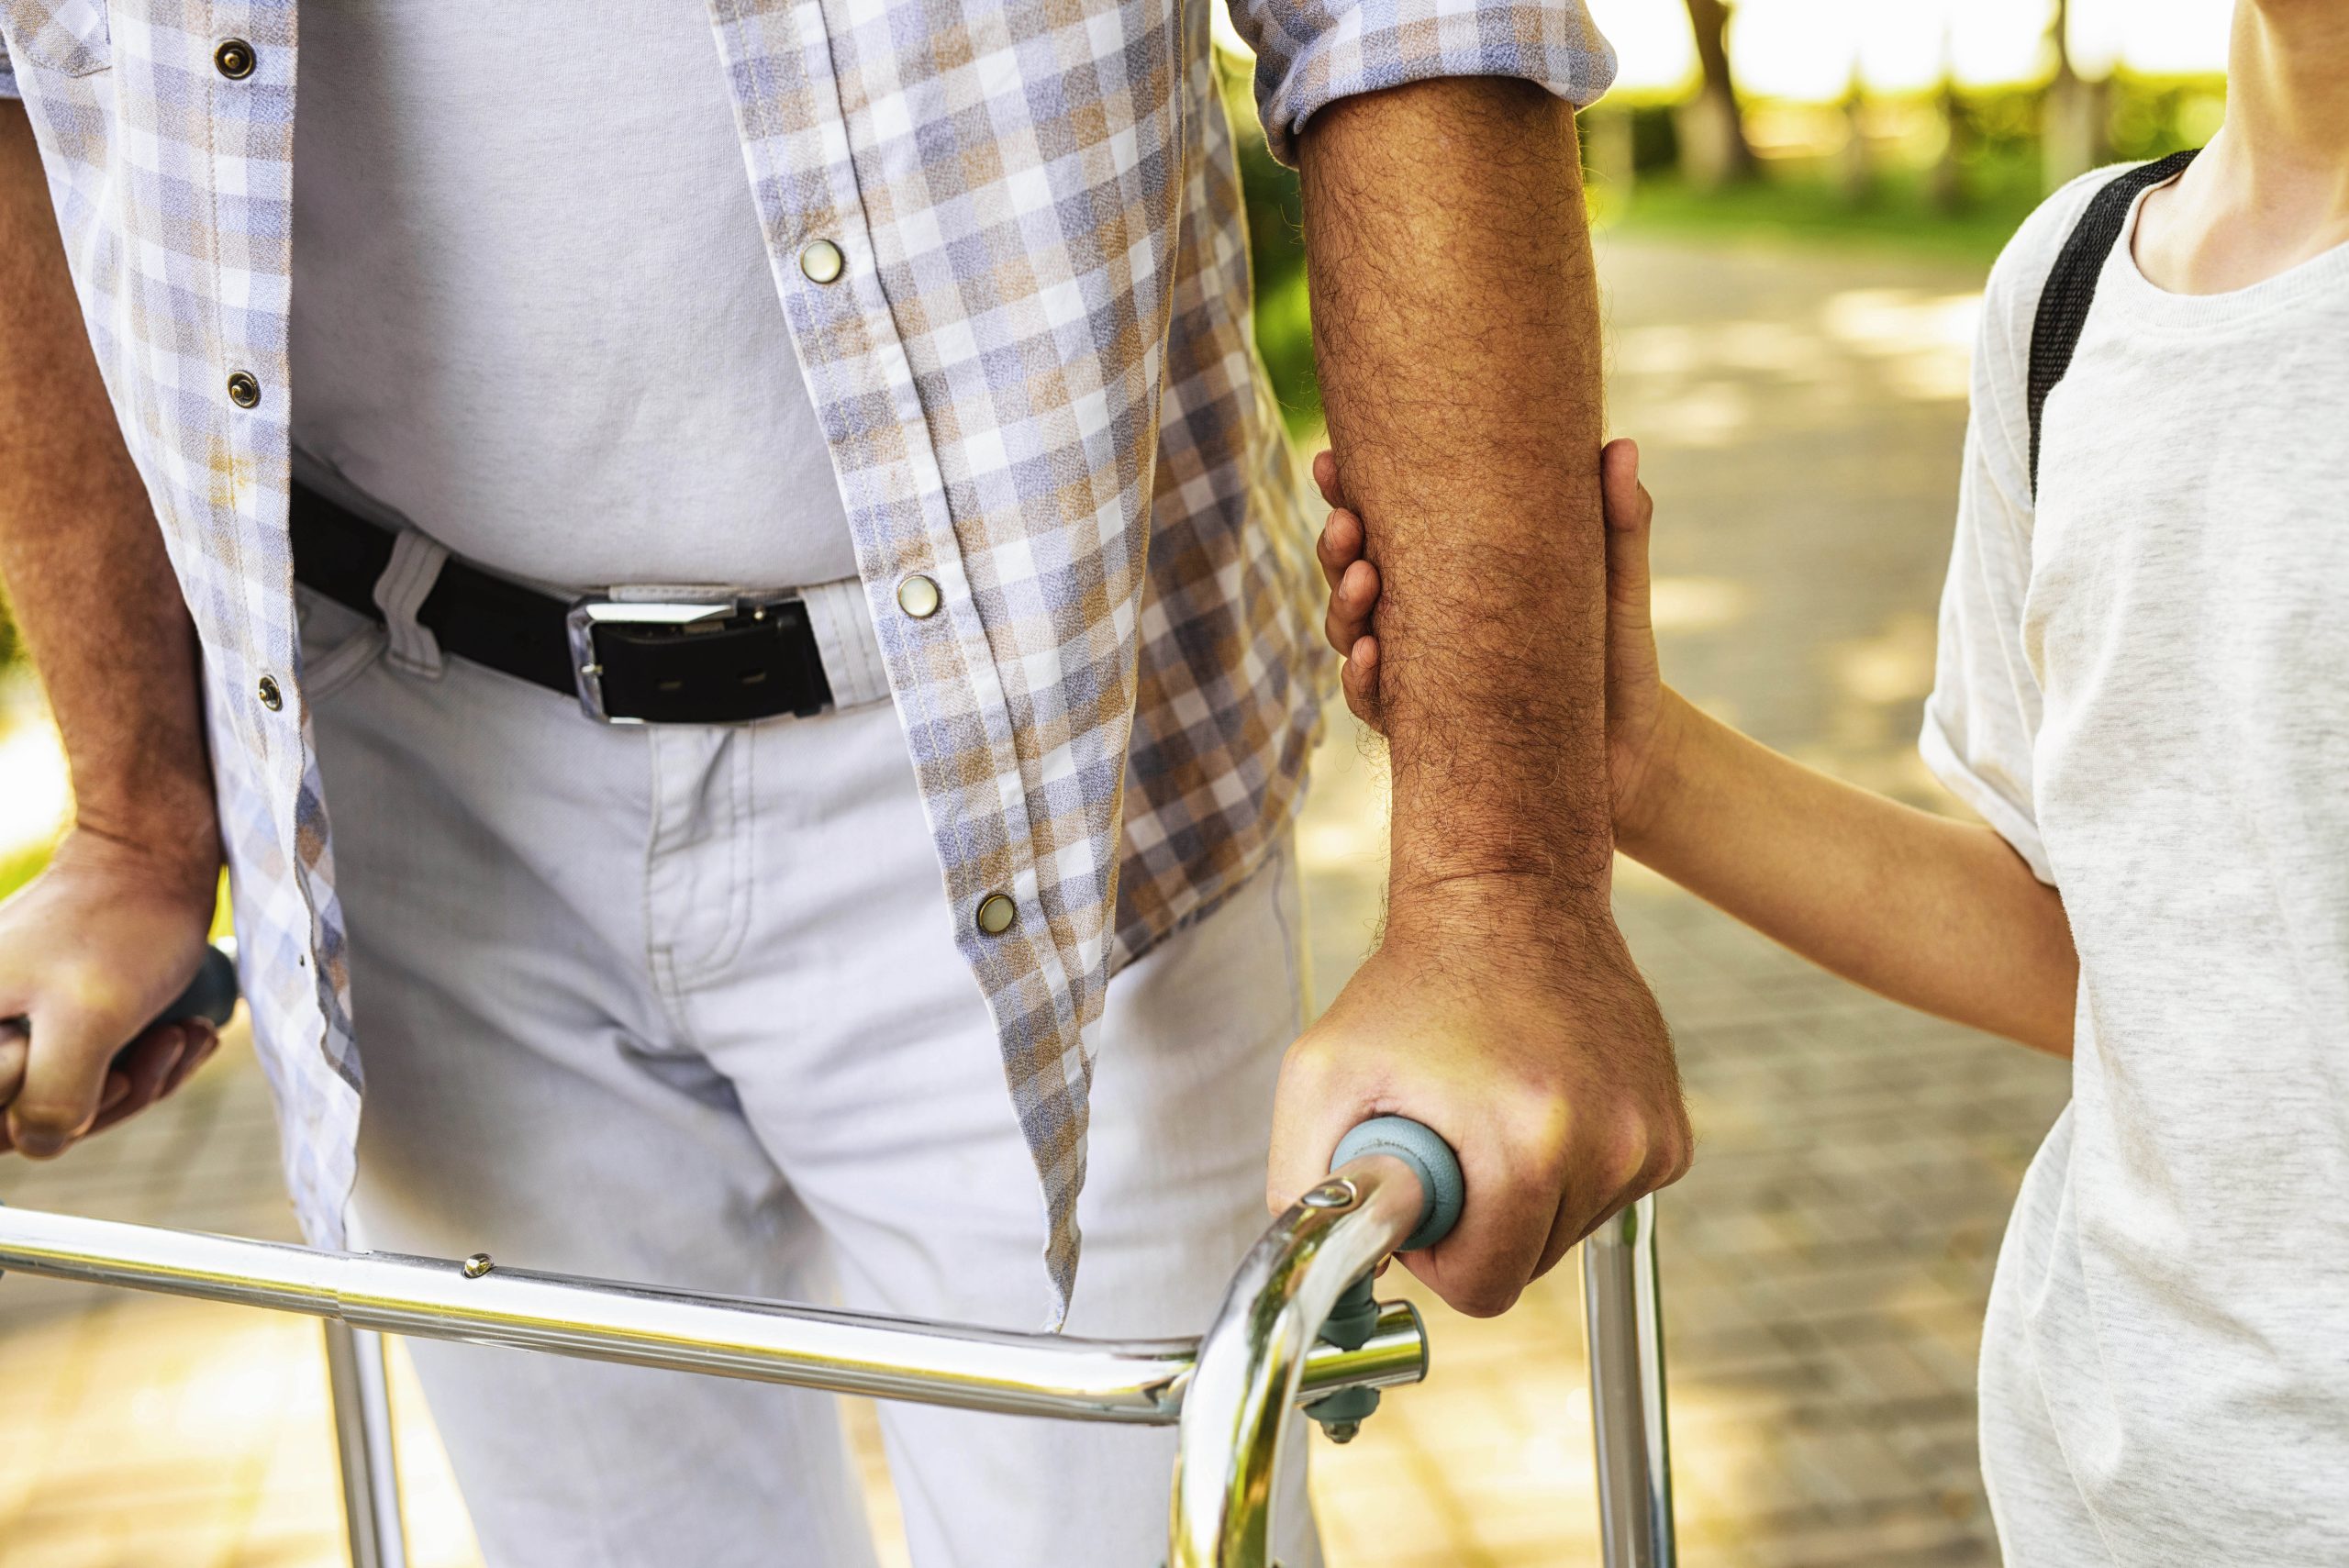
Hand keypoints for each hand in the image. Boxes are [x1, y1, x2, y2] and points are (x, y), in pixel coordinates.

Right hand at [0, 827, 222, 1157]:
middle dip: (113, 1097)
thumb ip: (52, 1098)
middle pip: (29, 1115)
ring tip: (186, 1034)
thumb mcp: (89, 1022)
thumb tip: (41, 1142)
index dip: (55, 1113)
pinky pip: (89, 1064)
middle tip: (164, 1047)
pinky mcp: (46, 1016)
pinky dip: (142, 1059)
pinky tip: (186, 1033)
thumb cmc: (121, 929)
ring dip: (141, 1077)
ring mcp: (7, 1021)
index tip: (114, 1073)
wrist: (154, 858)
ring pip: (68, 1092)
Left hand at [1268, 901, 1688, 1316]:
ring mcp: (1650, 1138)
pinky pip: (1607, 1195)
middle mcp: (1610, 1147)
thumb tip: (1333, 1280)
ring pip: (1569, 1232)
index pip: (1485, 1289)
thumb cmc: (1410, 987)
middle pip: (1529, 1266)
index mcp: (1528, 1147)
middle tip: (1450, 1136)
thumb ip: (1306, 1189)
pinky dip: (1569, 1167)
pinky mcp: (1672, 1130)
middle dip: (1480, 1222)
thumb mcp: (1320, 1075)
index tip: (1422, 1188)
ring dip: (1525, 1192)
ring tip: (1493, 1106)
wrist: (1507, 896)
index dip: (1436, 1251)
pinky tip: (1541, 1096)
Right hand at [1313, 439, 1683, 840]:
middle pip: (1353, 574)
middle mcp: (1420, 622)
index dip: (1347, 493)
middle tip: (1347, 523)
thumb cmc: (1617, 654)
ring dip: (1344, 607)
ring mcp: (1417, 676)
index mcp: (1449, 572)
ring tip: (1363, 579)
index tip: (1329, 460)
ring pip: (1352, 636)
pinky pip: (1377, 705)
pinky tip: (1373, 656)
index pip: (1385, 525)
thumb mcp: (1617, 581)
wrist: (1632, 750)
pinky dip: (1364, 681)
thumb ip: (1619, 520)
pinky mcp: (1427, 731)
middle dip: (1337, 546)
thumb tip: (1621, 445)